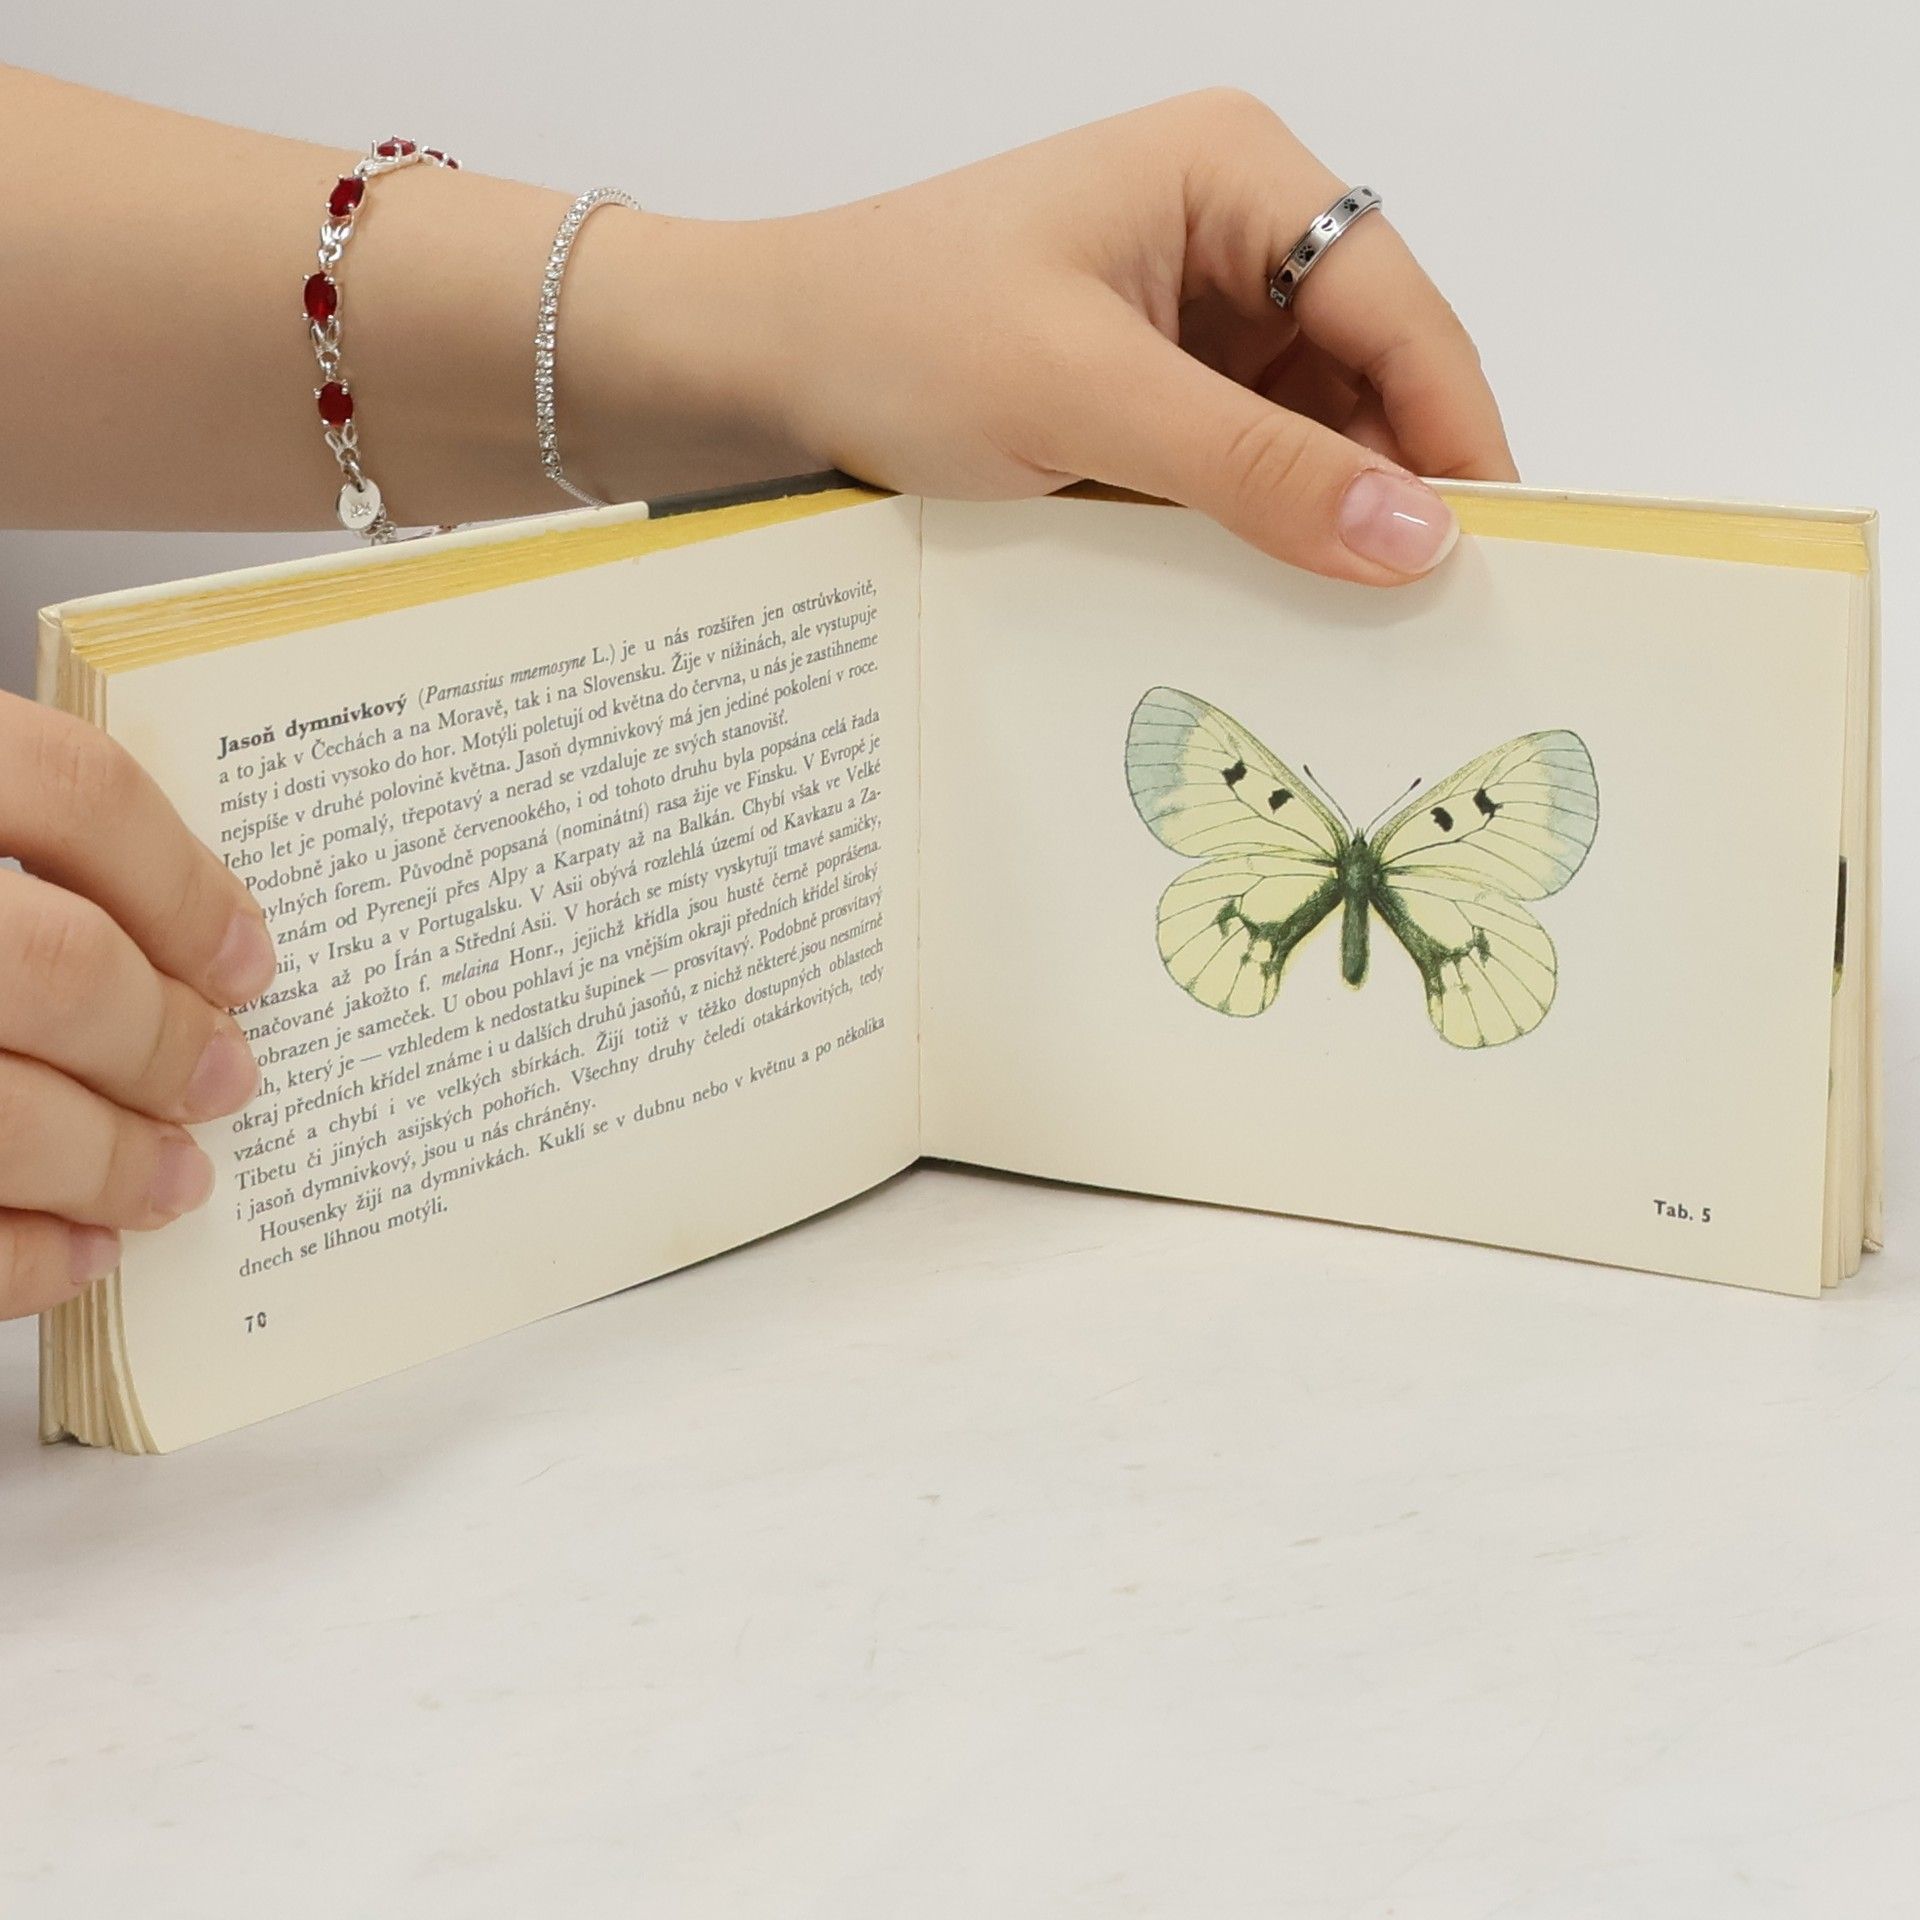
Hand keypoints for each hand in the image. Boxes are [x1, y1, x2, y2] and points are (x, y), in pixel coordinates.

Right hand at [0, 695, 274, 1318]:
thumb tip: (181, 938)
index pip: (68, 789)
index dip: (184, 882)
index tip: (248, 960)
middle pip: (56, 965)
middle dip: (165, 1041)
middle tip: (226, 1080)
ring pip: (2, 1113)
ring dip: (113, 1164)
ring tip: (173, 1180)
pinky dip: (17, 1259)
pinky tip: (75, 1256)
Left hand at [751, 90, 1515, 583]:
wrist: (754, 366)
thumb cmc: (896, 333)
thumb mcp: (1084, 398)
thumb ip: (1255, 466)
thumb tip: (1418, 539)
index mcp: (1234, 173)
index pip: (1397, 306)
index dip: (1454, 430)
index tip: (1492, 555)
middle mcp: (1229, 235)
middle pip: (1366, 373)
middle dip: (1388, 486)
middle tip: (1422, 622)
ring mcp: (1187, 318)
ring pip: (1307, 431)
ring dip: (1317, 521)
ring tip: (1343, 630)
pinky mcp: (1145, 393)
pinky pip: (1237, 466)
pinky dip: (1251, 531)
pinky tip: (1259, 602)